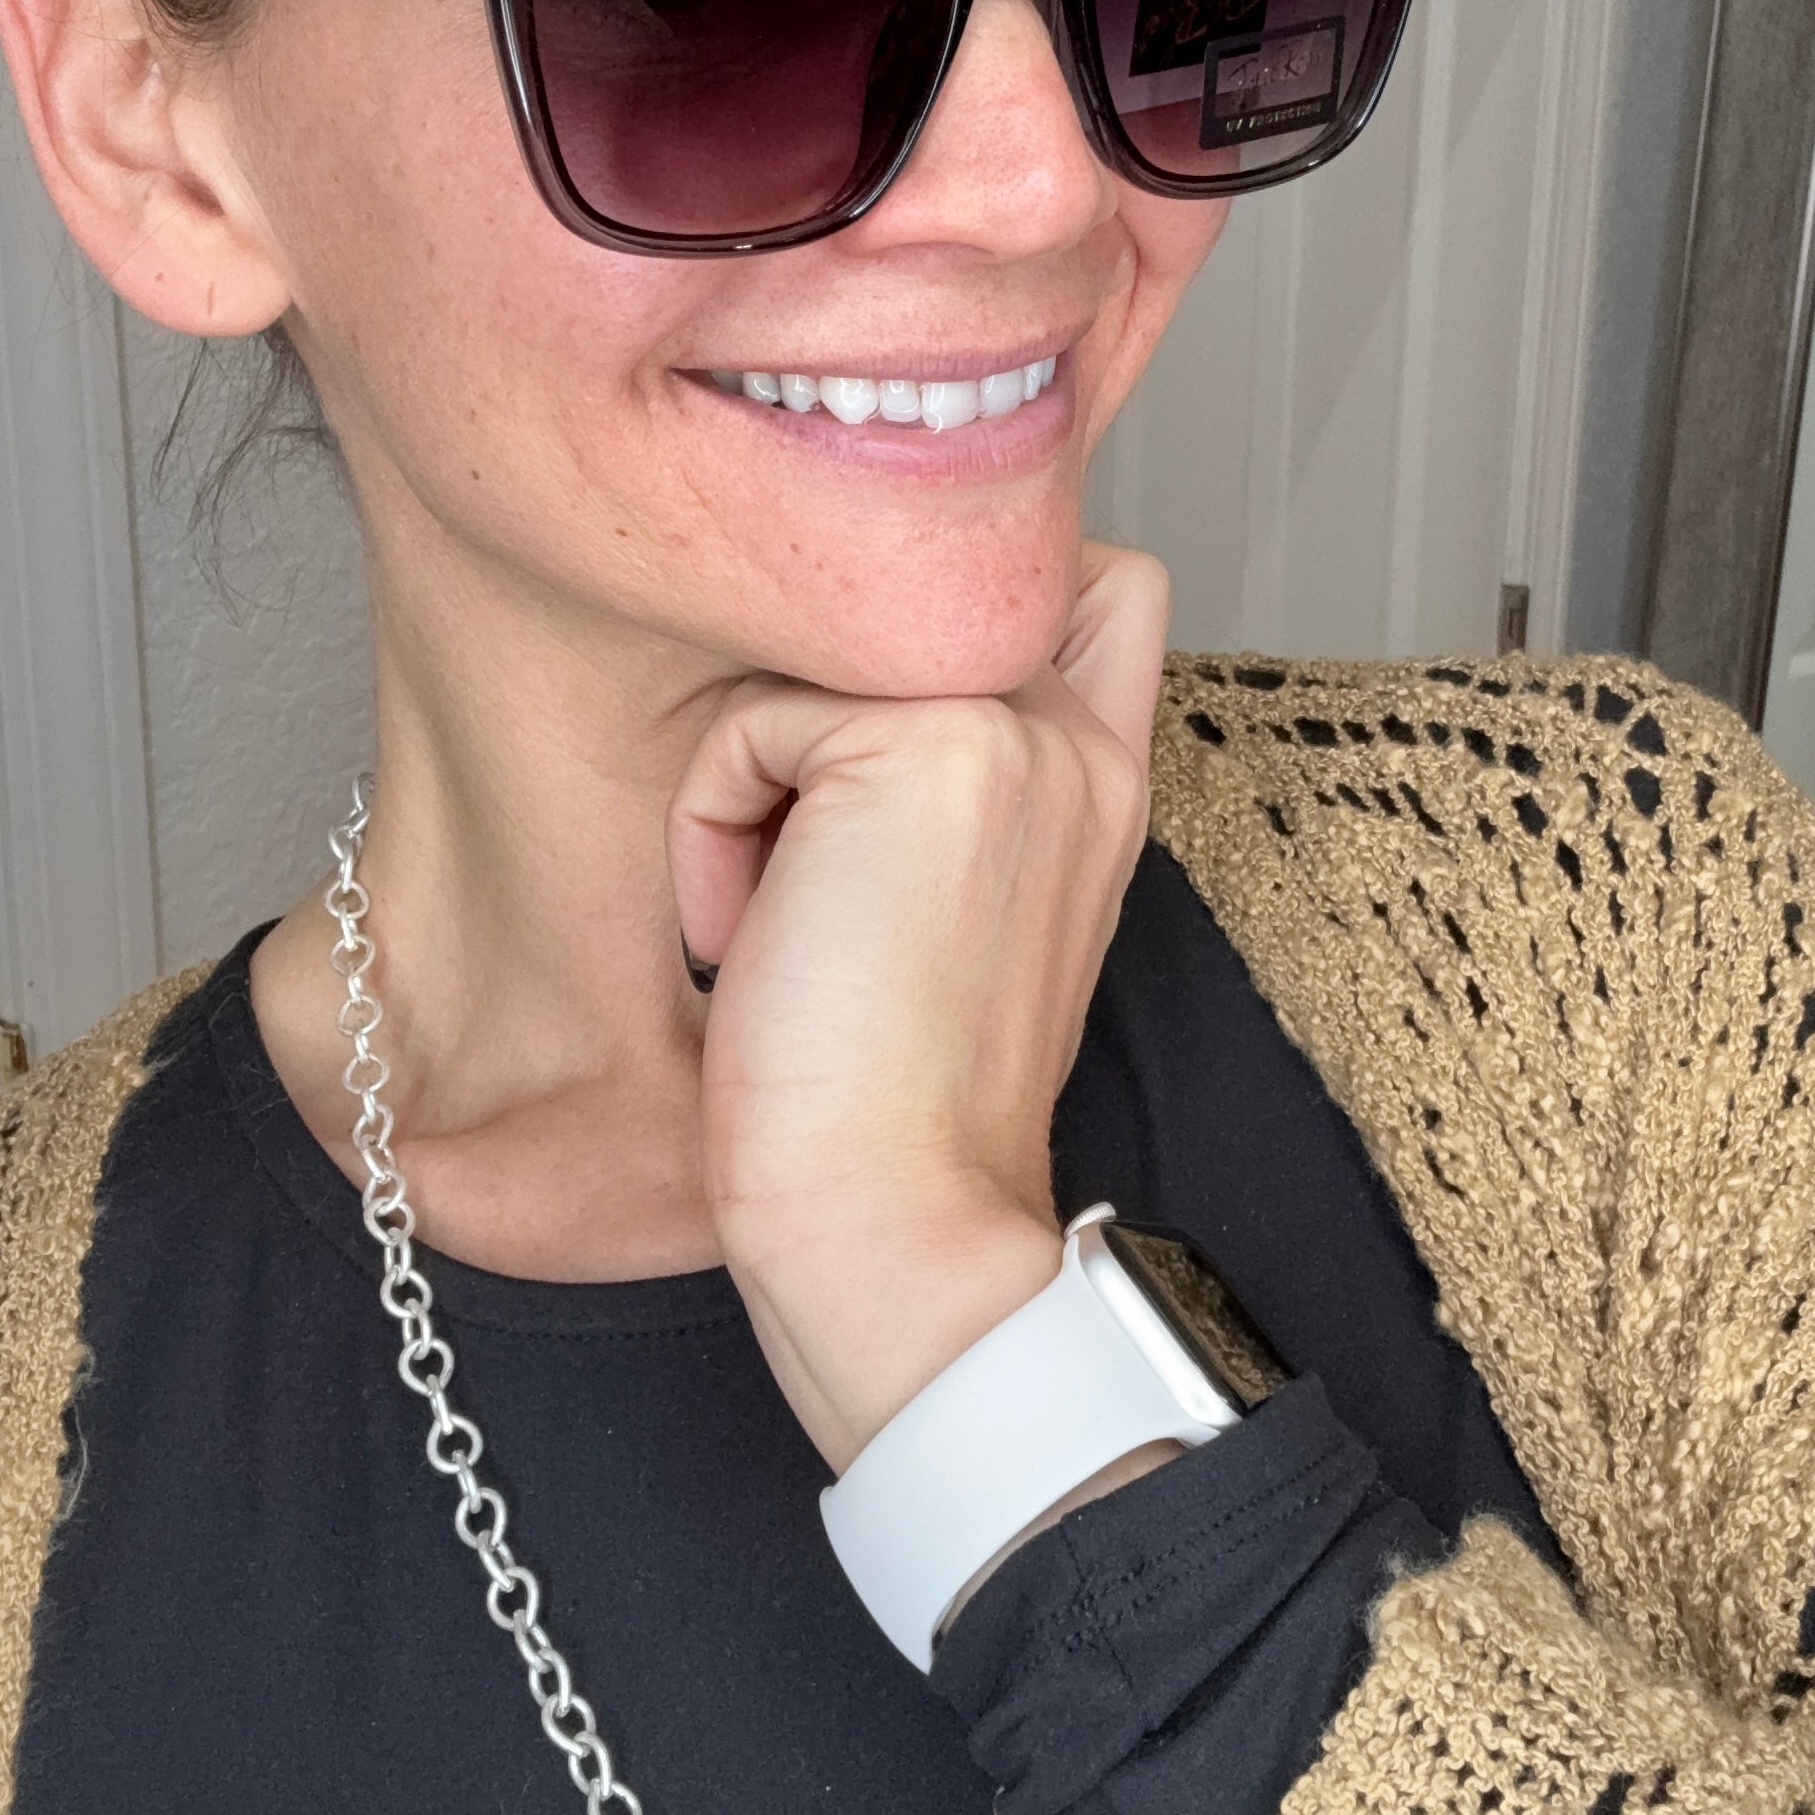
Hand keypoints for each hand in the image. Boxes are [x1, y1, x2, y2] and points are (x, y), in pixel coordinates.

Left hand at [668, 543, 1167, 1470]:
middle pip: (906, 598)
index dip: (949, 633)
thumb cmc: (891, 1107)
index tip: (855, 783)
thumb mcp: (955, 916)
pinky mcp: (920, 746)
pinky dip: (713, 828)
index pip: (1076, 588)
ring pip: (807, 660)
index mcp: (1101, 780)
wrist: (896, 1225)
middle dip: (813, 706)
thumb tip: (839, 710)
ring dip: (753, 779)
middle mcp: (1076, 737)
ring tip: (777, 914)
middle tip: (802, 860)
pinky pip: (749, 723)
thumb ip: (957, 786)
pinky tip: (748, 938)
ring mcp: (1011, 730)